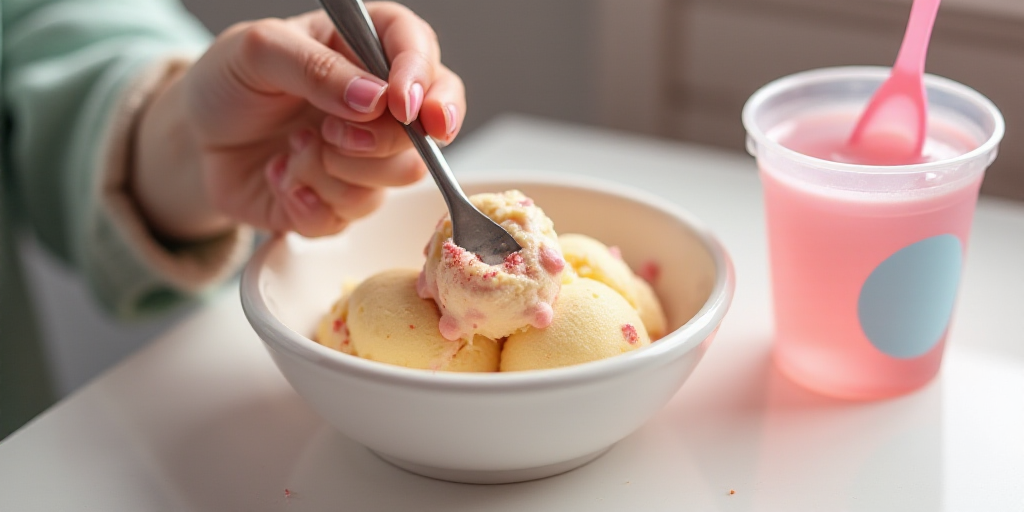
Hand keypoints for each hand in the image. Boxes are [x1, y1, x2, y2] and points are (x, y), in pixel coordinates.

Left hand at [132, 3, 465, 240]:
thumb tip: (374, 99)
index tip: (402, 105)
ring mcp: (368, 158)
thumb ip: (315, 66)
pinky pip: (350, 216)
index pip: (423, 54)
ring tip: (293, 149)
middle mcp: (380, 106)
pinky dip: (308, 201)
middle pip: (425, 133)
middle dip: (375, 141)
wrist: (195, 143)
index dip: (424, 83)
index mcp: (366, 49)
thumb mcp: (255, 52)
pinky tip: (283, 178)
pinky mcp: (345, 202)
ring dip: (333, 170)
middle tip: (328, 131)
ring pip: (395, 180)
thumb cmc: (227, 84)